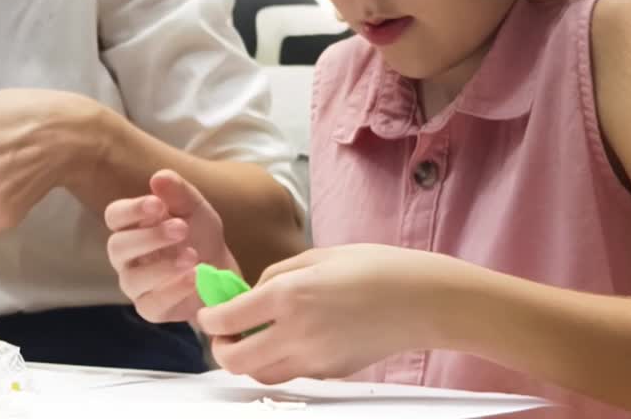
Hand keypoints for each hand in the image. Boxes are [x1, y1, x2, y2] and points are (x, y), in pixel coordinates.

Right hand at [106, 170, 234, 323]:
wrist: (222, 269)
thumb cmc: (199, 234)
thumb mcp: (195, 208)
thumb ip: (178, 192)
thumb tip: (158, 177)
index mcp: (131, 227)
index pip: (115, 216)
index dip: (132, 210)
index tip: (158, 204)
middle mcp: (127, 257)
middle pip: (117, 247)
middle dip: (149, 237)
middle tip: (181, 228)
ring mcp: (136, 285)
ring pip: (132, 279)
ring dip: (162, 266)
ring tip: (192, 255)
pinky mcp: (152, 308)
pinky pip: (153, 303)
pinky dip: (174, 290)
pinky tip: (195, 277)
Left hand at [197, 244, 458, 384]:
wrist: (423, 300)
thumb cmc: (376, 267)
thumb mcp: (319, 255)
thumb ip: (276, 275)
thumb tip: (250, 294)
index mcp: (289, 295)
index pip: (227, 320)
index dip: (208, 319)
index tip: (208, 314)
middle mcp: (296, 333)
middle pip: (235, 360)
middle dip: (221, 348)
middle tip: (224, 334)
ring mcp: (314, 359)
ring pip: (260, 374)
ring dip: (248, 360)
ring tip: (257, 337)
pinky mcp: (331, 373)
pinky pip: (292, 374)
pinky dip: (281, 362)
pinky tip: (294, 340)